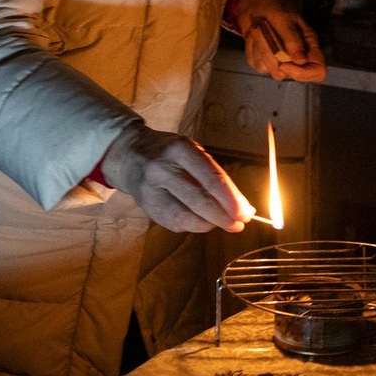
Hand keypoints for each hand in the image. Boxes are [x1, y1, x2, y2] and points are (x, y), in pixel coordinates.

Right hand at [103, 123, 254, 232]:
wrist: (129, 155)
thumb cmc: (170, 153)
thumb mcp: (192, 152)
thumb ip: (215, 177)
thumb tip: (242, 206)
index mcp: (180, 150)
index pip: (210, 178)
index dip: (230, 200)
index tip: (245, 213)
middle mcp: (163, 169)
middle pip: (199, 200)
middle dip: (223, 217)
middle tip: (239, 225)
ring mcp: (151, 189)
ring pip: (186, 217)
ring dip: (209, 224)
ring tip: (222, 223)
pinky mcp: (146, 207)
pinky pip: (174, 223)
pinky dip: (193, 226)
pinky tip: (201, 221)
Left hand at [230, 0, 326, 81]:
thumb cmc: (273, 4)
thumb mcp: (283, 17)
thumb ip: (292, 39)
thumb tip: (301, 61)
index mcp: (309, 45)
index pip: (318, 71)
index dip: (303, 73)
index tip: (285, 64)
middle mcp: (296, 56)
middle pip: (288, 75)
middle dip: (271, 56)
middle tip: (263, 33)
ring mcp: (278, 59)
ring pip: (268, 69)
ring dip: (259, 48)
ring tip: (258, 28)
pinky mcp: (262, 58)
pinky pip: (255, 62)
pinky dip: (251, 48)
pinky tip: (253, 34)